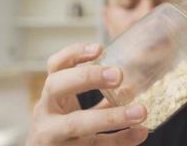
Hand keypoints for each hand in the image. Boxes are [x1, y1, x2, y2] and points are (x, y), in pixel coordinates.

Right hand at [26, 43, 147, 145]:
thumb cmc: (62, 129)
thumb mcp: (74, 110)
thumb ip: (100, 99)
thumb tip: (130, 89)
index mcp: (51, 94)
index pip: (55, 66)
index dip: (74, 54)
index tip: (99, 48)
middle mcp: (45, 112)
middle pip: (56, 86)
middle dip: (87, 77)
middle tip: (118, 75)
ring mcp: (52, 136)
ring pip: (77, 123)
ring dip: (112, 117)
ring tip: (141, 111)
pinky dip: (119, 140)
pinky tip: (139, 133)